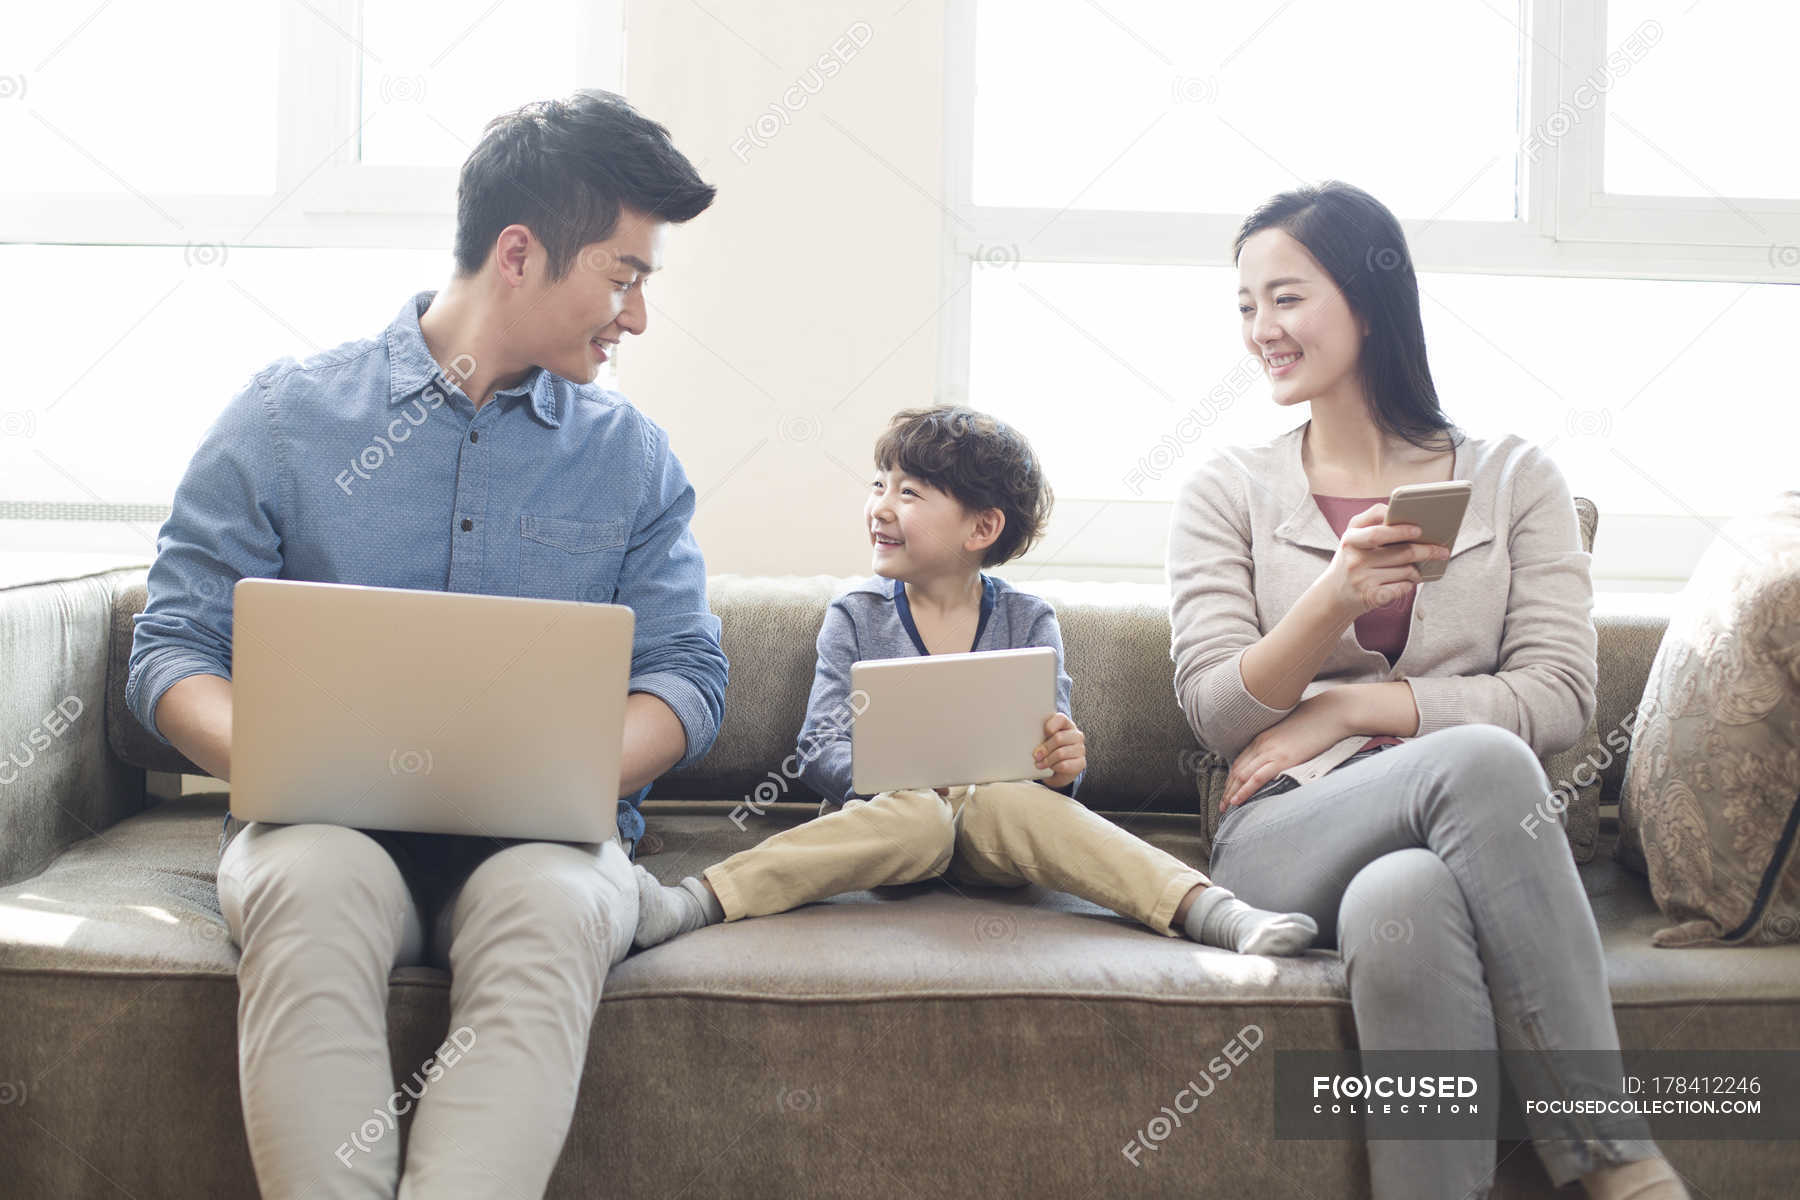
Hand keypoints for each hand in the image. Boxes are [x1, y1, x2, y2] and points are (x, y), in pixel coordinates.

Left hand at [1034, 713, 1085, 789]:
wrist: (1059, 769)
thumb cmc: (1049, 750)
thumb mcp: (1044, 739)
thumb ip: (1039, 733)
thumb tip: (1026, 735)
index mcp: (1066, 725)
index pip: (1061, 719)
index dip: (1050, 725)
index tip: (1044, 732)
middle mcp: (1076, 735)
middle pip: (1059, 738)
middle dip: (1044, 748)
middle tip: (1036, 755)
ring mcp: (1080, 749)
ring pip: (1061, 753)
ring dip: (1047, 760)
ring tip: (1039, 764)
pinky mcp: (1081, 763)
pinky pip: (1065, 765)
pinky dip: (1054, 767)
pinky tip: (1050, 767)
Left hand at [1221, 693, 1349, 811]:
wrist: (1331, 712)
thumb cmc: (1315, 719)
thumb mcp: (1290, 729)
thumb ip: (1279, 741)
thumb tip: (1280, 752)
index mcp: (1263, 736)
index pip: (1240, 761)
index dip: (1231, 778)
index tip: (1227, 790)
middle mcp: (1262, 743)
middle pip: (1237, 770)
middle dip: (1227, 789)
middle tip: (1221, 805)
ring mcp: (1271, 751)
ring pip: (1242, 775)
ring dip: (1231, 793)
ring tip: (1224, 808)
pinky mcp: (1283, 759)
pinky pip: (1257, 778)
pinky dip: (1245, 791)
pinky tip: (1237, 801)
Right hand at [1322, 503, 1448, 618]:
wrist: (1332, 595)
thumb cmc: (1352, 560)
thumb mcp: (1353, 538)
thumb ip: (1373, 521)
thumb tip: (1408, 517)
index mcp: (1350, 539)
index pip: (1378, 532)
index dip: (1400, 530)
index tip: (1419, 529)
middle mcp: (1354, 559)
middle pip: (1401, 552)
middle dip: (1426, 551)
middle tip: (1442, 551)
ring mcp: (1362, 579)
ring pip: (1406, 571)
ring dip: (1417, 570)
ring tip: (1418, 569)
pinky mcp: (1370, 597)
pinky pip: (1402, 588)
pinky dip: (1409, 584)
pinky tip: (1406, 582)